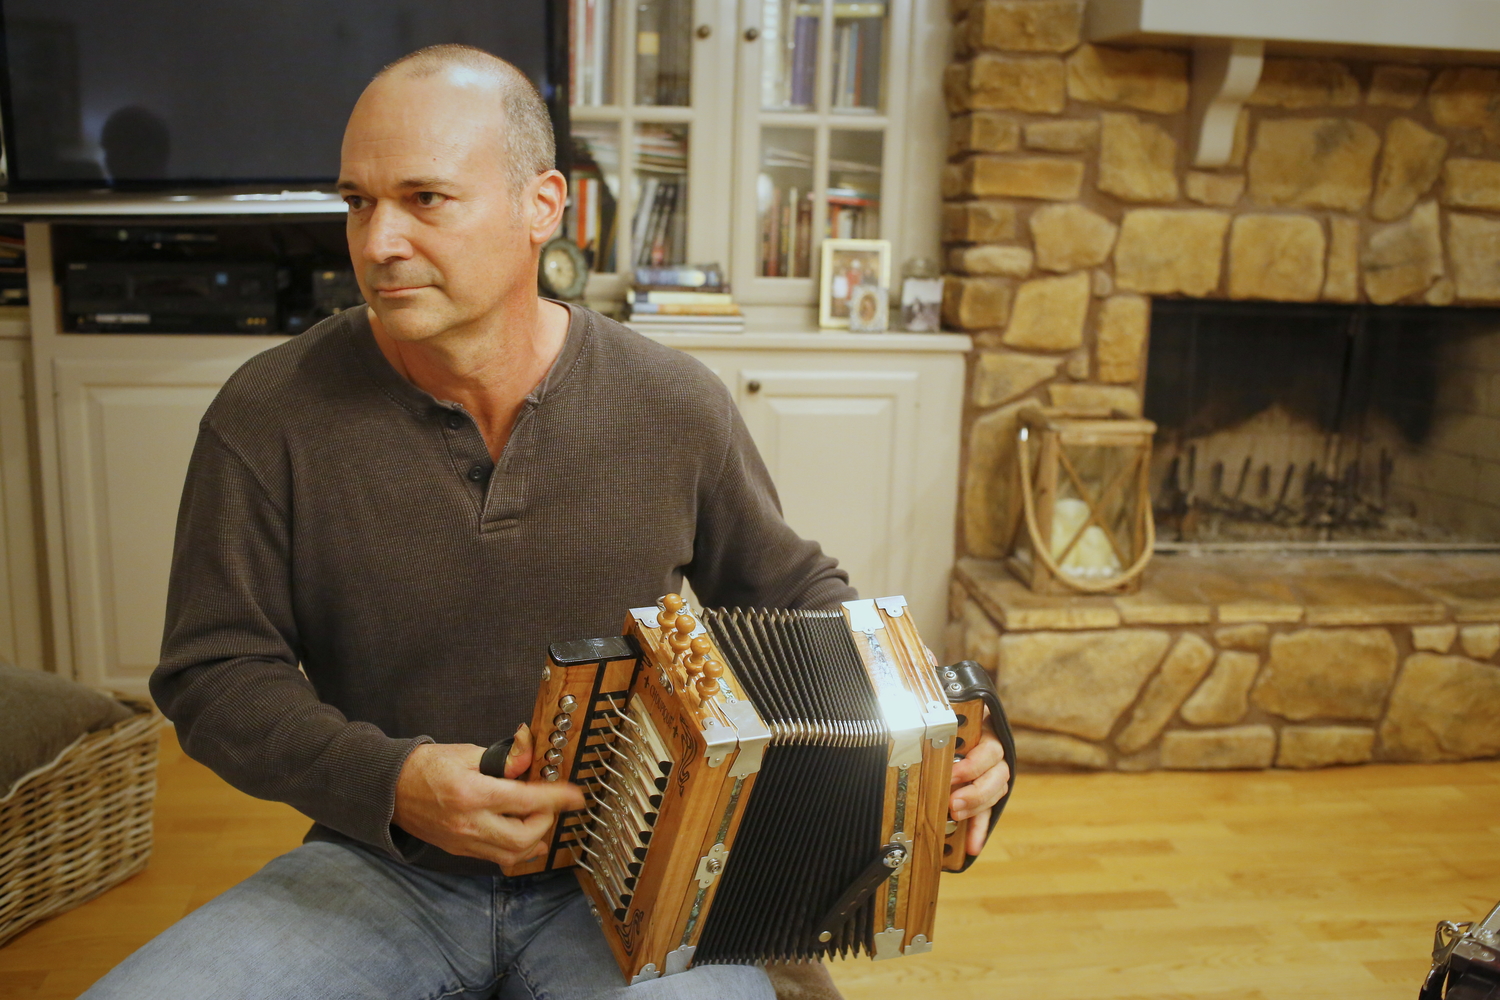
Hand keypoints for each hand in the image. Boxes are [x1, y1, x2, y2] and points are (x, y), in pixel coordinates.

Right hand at [393, 724, 585, 865]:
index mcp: (473, 793)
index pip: (527, 800)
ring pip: (512, 855)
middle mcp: (470, 823)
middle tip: (549, 806)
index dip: (557, 798)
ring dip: (534, 840)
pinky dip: (516, 849)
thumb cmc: (426, 766)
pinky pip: (495, 857)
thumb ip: (503, 760)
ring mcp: (464, 841)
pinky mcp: (459, 849)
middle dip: (546, 822)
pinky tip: (523, 837)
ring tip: (539, 821)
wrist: (388, 789)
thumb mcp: (467, 752)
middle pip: (523, 837)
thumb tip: (531, 763)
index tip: (576, 797)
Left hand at [949, 711, 1009, 856]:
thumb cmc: (954, 727)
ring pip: (994, 795)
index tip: (952, 775)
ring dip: (975, 808)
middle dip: (974, 793)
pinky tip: (971, 846)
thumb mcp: (953, 725)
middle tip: (953, 802)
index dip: (972, 766)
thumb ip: (945, 730)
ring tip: (956, 815)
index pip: (989, 752)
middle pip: (996, 777)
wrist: (962, 728)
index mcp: (988, 737)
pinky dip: (978, 831)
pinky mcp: (987, 797)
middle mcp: (995, 758)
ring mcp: (993, 778)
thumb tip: (921, 733)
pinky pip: (987, 815)